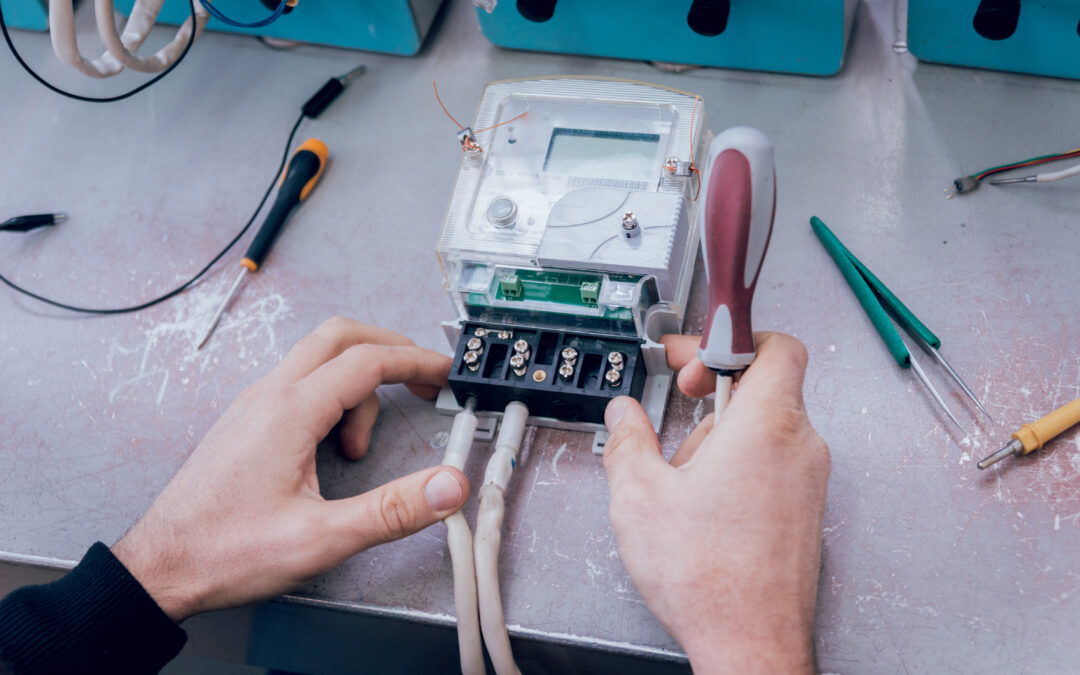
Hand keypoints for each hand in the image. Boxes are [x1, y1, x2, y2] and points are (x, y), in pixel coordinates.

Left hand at [112, 317, 468, 621]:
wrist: (160, 568)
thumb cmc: (224, 551)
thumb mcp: (321, 538)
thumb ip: (392, 510)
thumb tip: (446, 486)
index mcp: (289, 412)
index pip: (367, 361)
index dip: (416, 361)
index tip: (446, 372)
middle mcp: (269, 397)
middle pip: (340, 337)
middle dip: (389, 350)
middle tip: (421, 378)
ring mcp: (254, 406)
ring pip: (319, 360)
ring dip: (358, 387)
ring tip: (360, 448)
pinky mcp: (248, 423)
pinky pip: (300, 386)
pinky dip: (332, 401)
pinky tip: (332, 451)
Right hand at [602, 332, 828, 673]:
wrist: (752, 645)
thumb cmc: (711, 580)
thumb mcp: (639, 496)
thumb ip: (628, 439)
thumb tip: (625, 414)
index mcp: (766, 427)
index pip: (775, 345)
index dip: (729, 338)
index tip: (692, 352)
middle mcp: (799, 447)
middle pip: (764, 384)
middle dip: (714, 391)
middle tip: (680, 407)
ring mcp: (808, 480)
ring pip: (765, 426)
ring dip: (722, 433)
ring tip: (684, 473)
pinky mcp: (804, 509)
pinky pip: (773, 461)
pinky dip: (738, 463)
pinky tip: (703, 501)